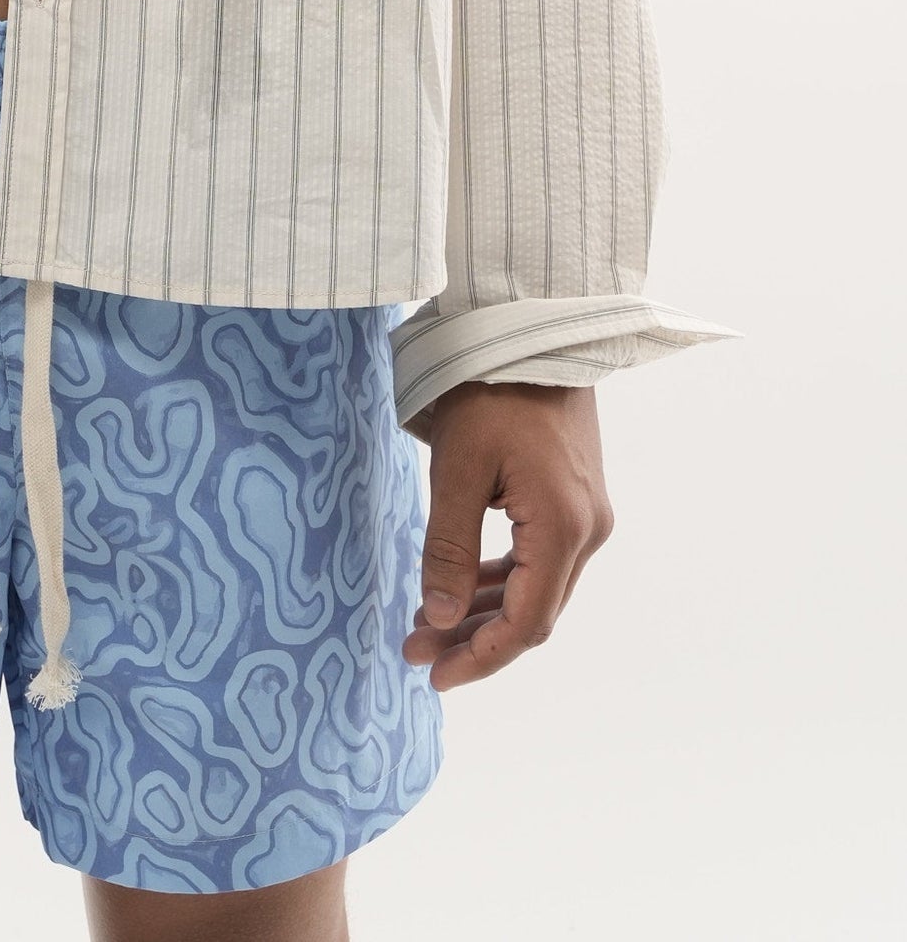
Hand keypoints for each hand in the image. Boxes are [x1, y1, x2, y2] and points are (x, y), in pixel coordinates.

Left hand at [402, 379, 612, 690]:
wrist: (534, 328)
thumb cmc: (492, 389)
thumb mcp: (459, 466)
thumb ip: (449, 548)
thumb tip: (442, 619)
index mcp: (565, 528)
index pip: (526, 624)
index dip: (481, 659)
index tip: (434, 676)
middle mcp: (588, 531)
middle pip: (533, 613)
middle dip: (474, 639)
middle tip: (415, 650)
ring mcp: (586, 515)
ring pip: (535, 588)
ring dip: (484, 611)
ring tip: (427, 625)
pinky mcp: (574, 498)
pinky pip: (538, 558)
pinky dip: (500, 579)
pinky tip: (461, 588)